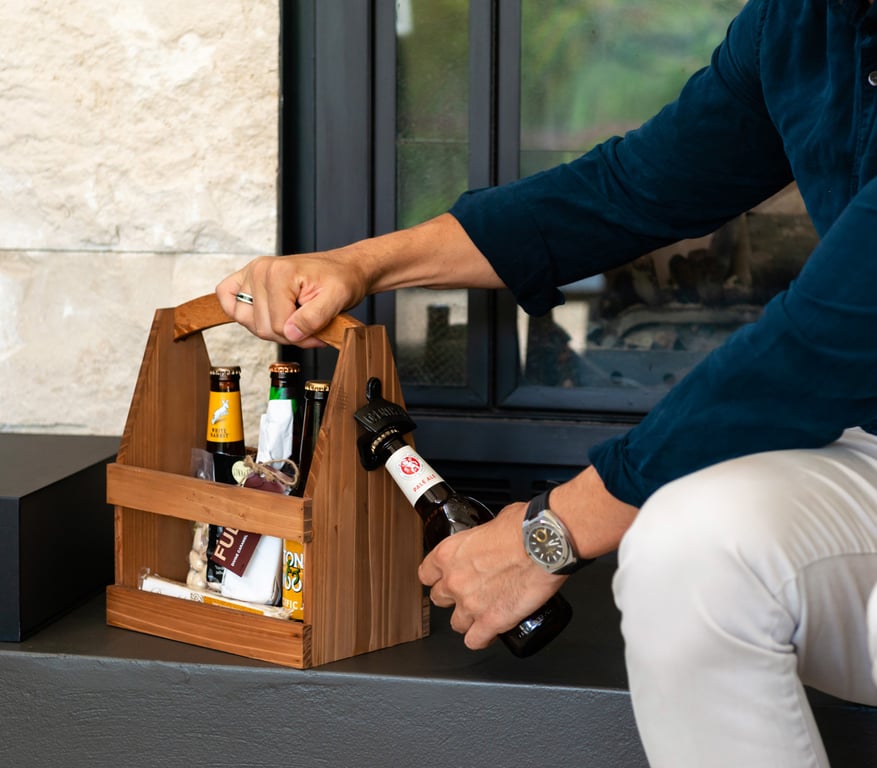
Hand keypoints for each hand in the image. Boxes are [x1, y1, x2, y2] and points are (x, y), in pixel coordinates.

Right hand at [215, 248, 368, 346]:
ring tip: (296, 319)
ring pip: (250, 323)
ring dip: (274, 329)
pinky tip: (263, 314)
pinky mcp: (246, 279)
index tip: (320, 331)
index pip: (280, 326)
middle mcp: (259, 270)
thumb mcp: (337, 299)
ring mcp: (251, 274)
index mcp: (279, 273)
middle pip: (264, 328)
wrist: (343, 268)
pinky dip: (241, 313)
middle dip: (290, 334)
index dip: (303, 336)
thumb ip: (314, 317)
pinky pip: (227, 298)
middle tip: (310, 325)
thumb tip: (290, 333)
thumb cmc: (341, 281)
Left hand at [418, 504, 565, 650]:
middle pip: (439, 599)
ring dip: (468, 620)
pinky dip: (482, 639)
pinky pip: (475, 641)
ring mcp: (471, 604)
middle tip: (469, 593)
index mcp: (449, 553)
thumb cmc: (523, 528)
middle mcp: (455, 580)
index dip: (437, 577)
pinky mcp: (492, 622)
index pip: (426, 574)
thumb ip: (482, 537)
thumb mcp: (492, 523)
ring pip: (456, 624)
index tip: (445, 578)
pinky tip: (490, 633)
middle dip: (453, 598)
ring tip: (482, 615)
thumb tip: (490, 539)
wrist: (544, 544)